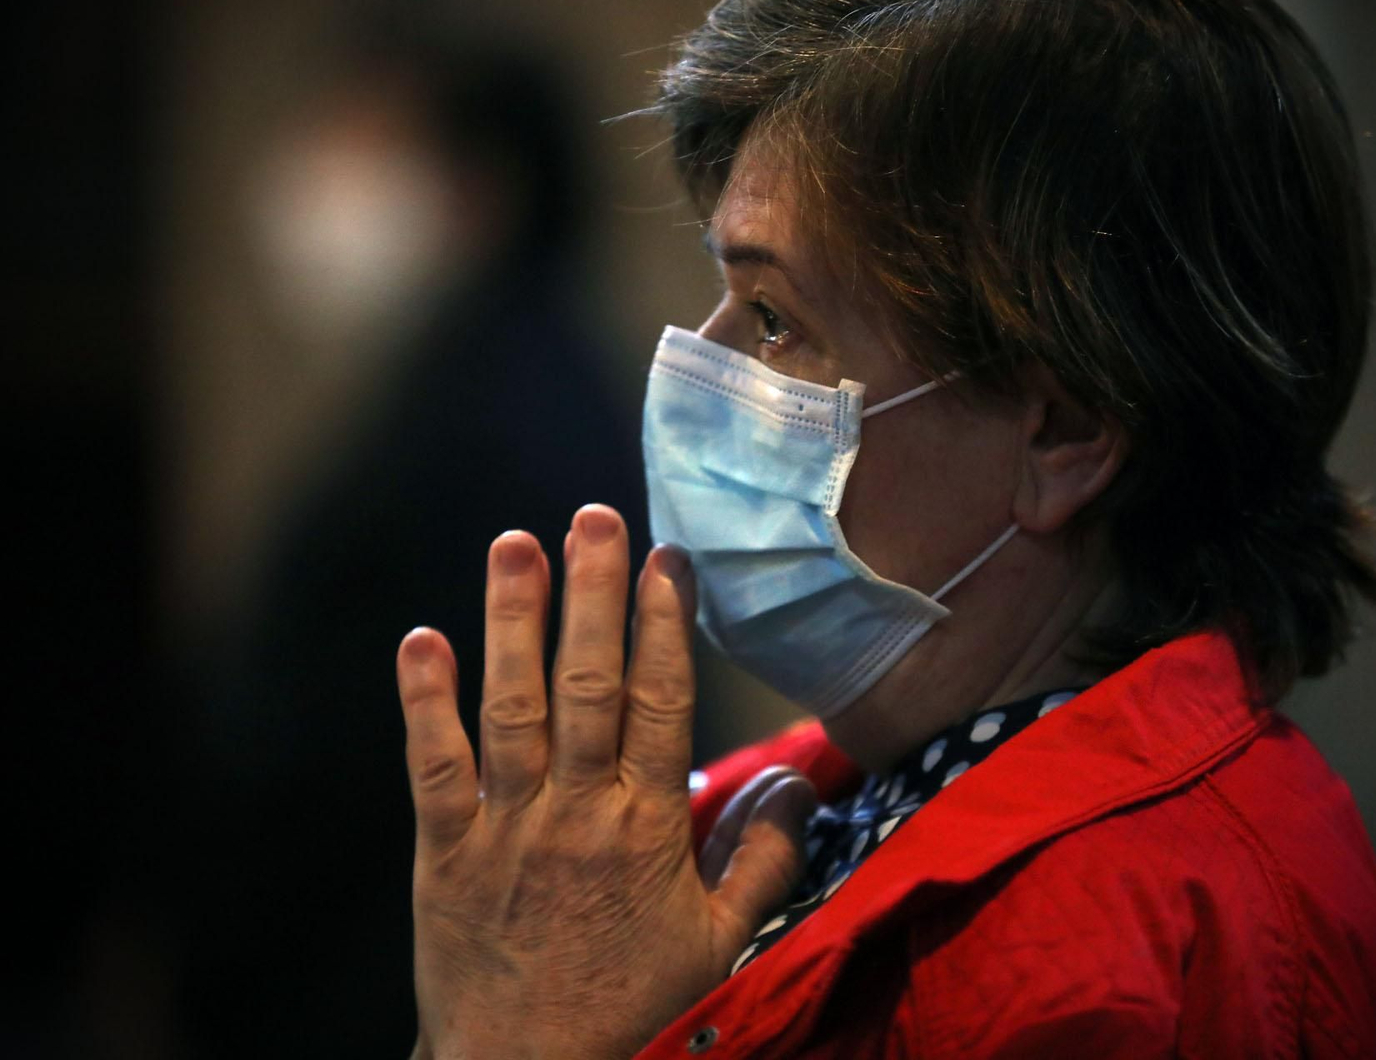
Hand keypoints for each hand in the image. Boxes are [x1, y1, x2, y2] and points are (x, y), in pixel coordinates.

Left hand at [397, 506, 814, 1059]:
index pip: (659, 704)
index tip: (667, 560)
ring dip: (512, 623)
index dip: (664, 627)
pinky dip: (424, 702)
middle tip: (594, 517)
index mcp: (647, 829)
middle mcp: (576, 813)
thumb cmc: (632, 1012)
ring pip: (511, 707)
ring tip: (515, 544)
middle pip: (586, 687)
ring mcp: (505, 829)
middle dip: (591, 596)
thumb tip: (803, 780)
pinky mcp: (444, 853)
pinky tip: (420, 638)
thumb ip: (765, 860)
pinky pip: (433, 767)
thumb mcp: (721, 945)